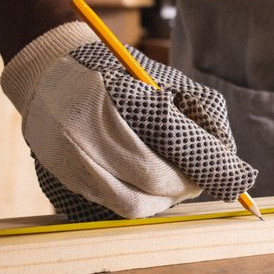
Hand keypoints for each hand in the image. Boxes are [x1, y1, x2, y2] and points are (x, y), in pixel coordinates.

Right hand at [1, 22, 256, 221]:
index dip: (196, 175)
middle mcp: (82, 143)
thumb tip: (225, 153)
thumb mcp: (156, 79)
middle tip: (199, 182)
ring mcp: (69, 165)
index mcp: (106, 111)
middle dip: (183, 188)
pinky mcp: (64, 178)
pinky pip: (111, 202)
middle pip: (148, 187)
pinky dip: (138, 198)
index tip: (219, 176)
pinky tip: (150, 184)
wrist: (47, 71)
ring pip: (130, 204)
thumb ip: (191, 113)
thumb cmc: (113, 70)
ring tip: (177, 184)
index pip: (160, 162)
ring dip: (163, 199)